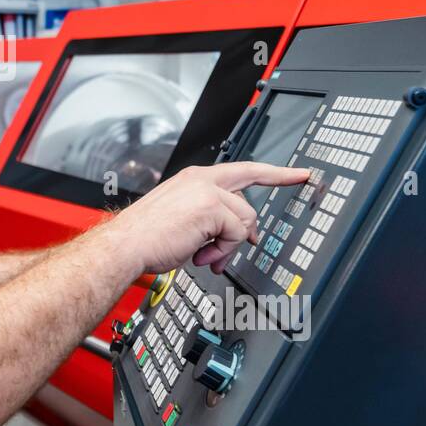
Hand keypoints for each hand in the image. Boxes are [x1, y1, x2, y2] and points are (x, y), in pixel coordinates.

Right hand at [102, 162, 311, 276]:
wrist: (126, 245)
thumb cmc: (147, 237)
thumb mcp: (184, 221)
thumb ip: (212, 221)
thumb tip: (238, 237)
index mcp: (195, 179)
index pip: (243, 170)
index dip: (275, 173)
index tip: (298, 174)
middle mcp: (202, 179)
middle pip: (250, 195)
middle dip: (251, 225)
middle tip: (256, 239)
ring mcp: (207, 191)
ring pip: (245, 220)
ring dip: (228, 246)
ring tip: (206, 256)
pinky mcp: (211, 207)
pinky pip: (236, 234)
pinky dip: (222, 251)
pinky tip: (202, 255)